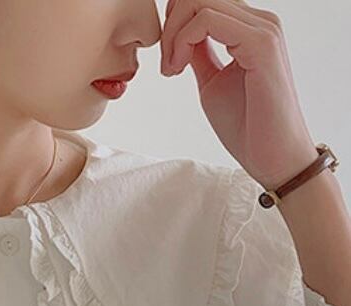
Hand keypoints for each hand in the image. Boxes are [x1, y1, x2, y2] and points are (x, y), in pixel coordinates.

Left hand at [160, 0, 317, 189]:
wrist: (272, 156)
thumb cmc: (246, 126)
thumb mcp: (211, 82)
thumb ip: (199, 55)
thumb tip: (181, 38)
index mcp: (250, 29)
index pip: (203, 3)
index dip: (174, 25)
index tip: (168, 65)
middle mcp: (260, 22)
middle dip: (170, 26)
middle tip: (167, 65)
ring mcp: (263, 30)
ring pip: (199, 2)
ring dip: (173, 34)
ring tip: (172, 69)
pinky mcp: (261, 44)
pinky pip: (206, 20)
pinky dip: (181, 42)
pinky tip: (177, 69)